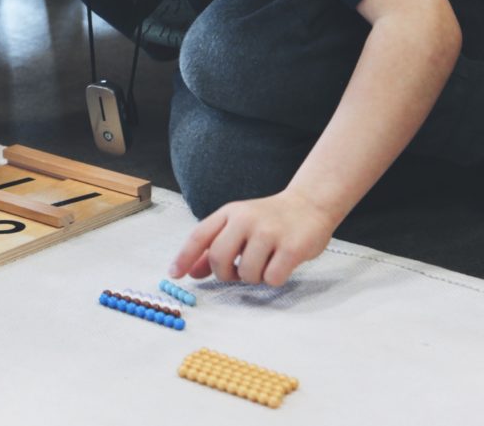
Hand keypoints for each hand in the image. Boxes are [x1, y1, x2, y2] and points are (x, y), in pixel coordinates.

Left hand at [168, 190, 338, 285]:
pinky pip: (271, 278)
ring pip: (246, 273)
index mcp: (229, 213)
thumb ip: (215, 247)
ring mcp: (269, 232)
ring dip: (253, 277)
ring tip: (264, 263)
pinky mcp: (291, 247)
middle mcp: (246, 220)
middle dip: (224, 274)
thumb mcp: (238, 225)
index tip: (174, 274)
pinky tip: (280, 265)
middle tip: (236, 273)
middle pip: (218, 258)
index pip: (199, 235)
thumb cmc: (269, 219)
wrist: (309, 204)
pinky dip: (273, 279)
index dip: (184, 257)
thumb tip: (191, 272)